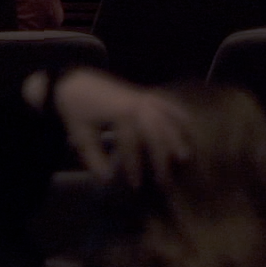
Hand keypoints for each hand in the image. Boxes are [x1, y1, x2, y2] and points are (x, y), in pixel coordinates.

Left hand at [37, 67, 192, 185]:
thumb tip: (108, 181)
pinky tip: (190, 132)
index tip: (135, 185)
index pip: (132, 144)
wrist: (75, 81)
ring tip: (184, 161)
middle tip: (165, 183)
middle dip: (162, 159)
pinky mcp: (148, 95)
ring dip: (178, 140)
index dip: (134, 166)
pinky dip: (181, 117)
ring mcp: (145, 98)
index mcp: (120, 113)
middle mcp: (137, 104)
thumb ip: (93, 158)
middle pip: (158, 134)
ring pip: (169, 120)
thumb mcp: (80, 133)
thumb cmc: (78, 109)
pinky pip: (170, 105)